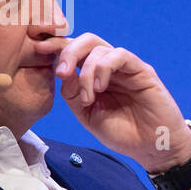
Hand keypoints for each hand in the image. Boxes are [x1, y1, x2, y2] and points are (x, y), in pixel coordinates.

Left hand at [54, 33, 190, 171]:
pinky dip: (104, 67)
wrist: (152, 148)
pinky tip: (101, 88)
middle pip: (86, 41)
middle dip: (68, 51)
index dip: (56, 46)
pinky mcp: (142, 70)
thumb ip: (73, 94)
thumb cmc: (123, 134)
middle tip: (60, 72)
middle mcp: (110, 68)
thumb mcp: (88, 116)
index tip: (38, 50)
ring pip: (99, 48)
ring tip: (89, 97)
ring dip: (86, 71)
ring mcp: (126, 68)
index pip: (75, 52)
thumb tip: (61, 72)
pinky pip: (119, 55)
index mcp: (94, 77)